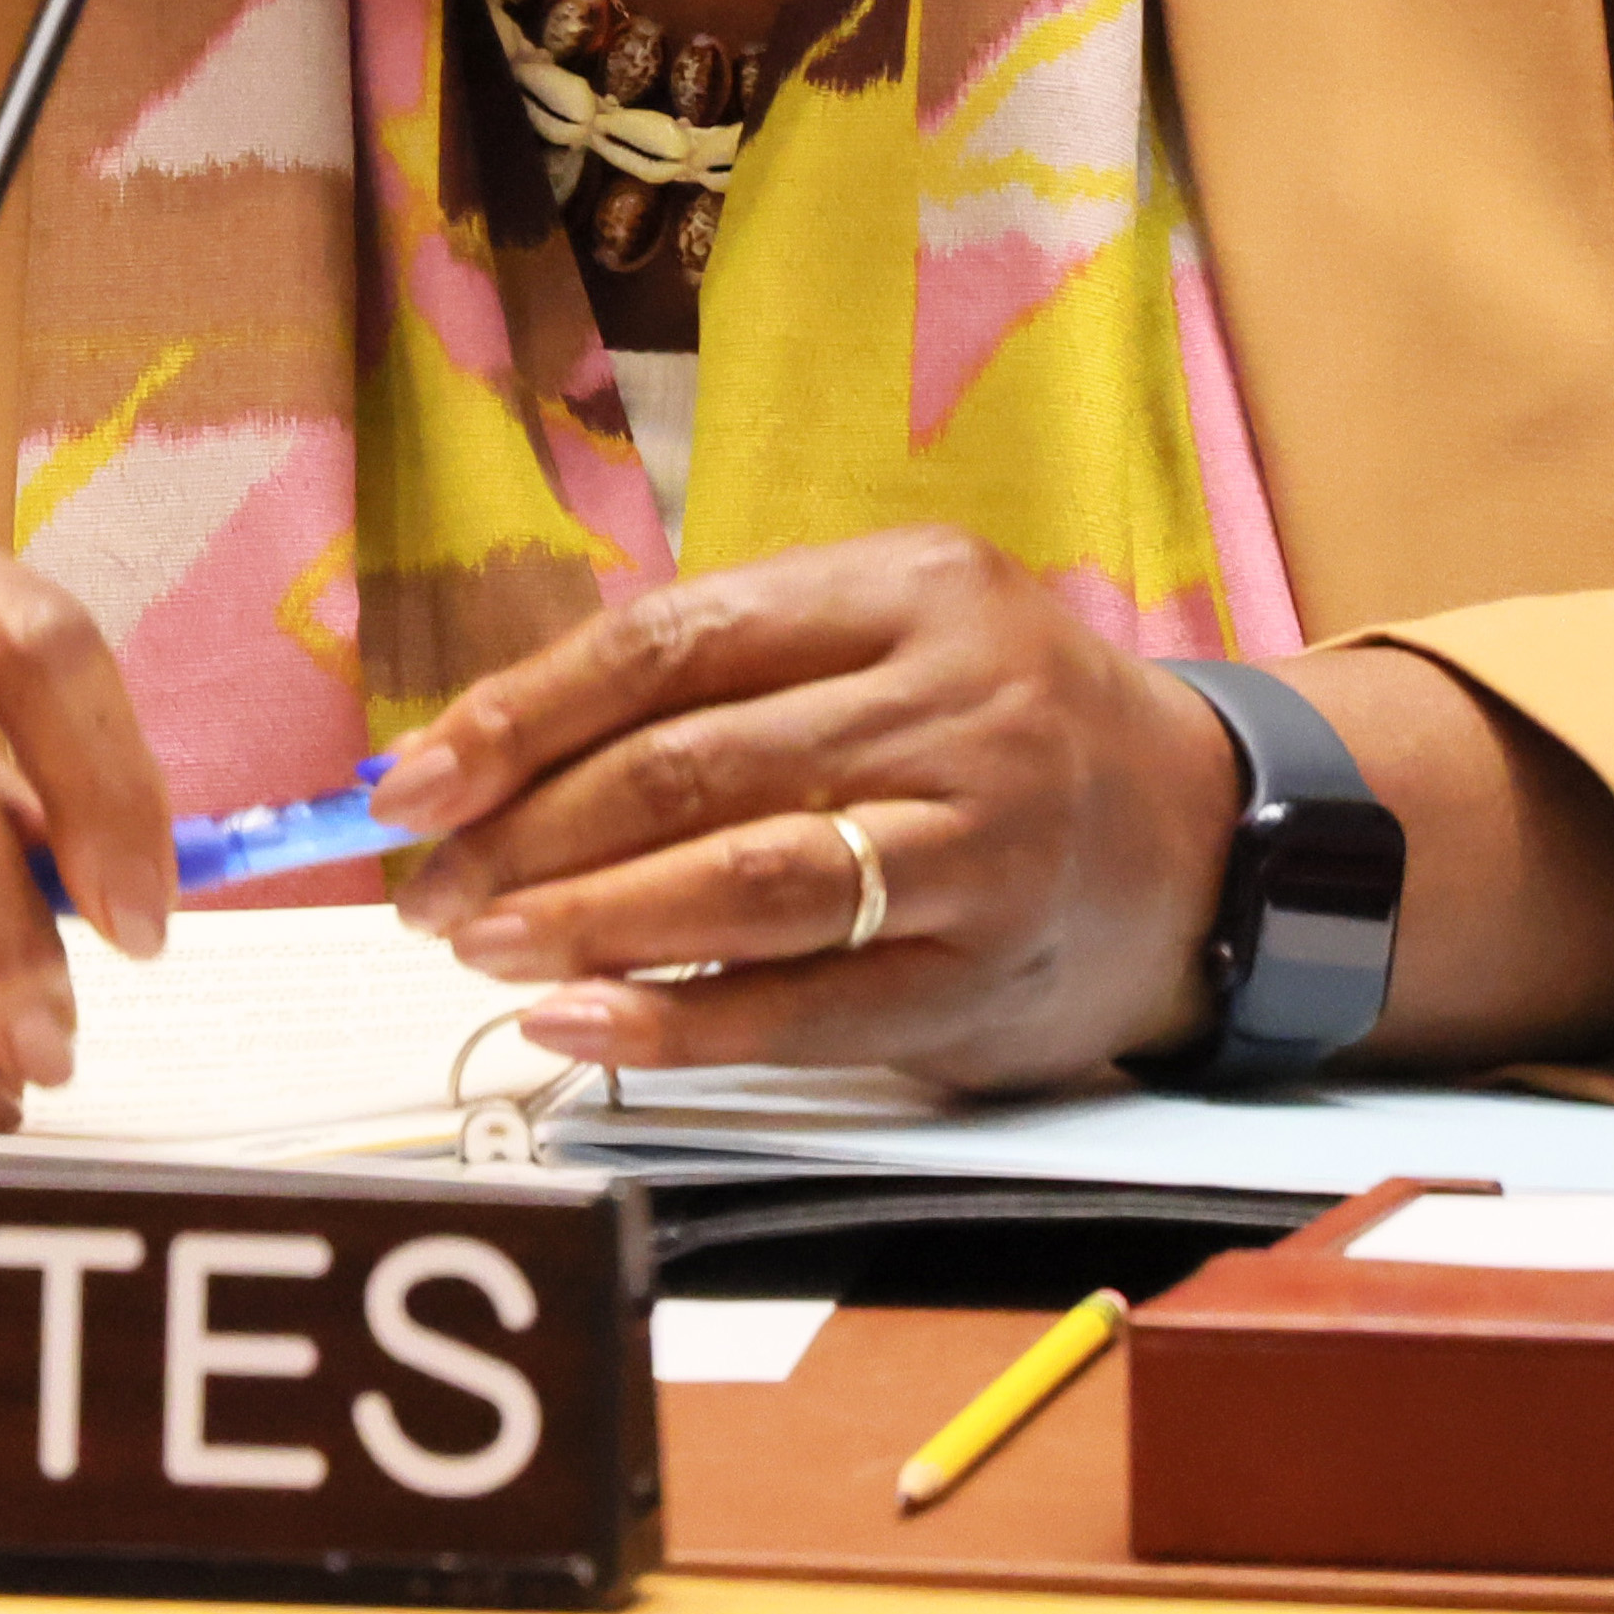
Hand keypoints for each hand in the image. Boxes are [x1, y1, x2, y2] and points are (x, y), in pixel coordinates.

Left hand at [365, 528, 1250, 1093]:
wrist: (1200, 835)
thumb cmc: (988, 728)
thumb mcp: (885, 639)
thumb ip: (721, 676)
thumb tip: (490, 755)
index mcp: (908, 589)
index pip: (670, 641)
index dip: (521, 713)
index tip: (413, 782)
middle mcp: (955, 702)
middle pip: (690, 763)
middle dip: (528, 833)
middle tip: (429, 889)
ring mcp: (979, 841)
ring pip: (741, 880)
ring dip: (584, 921)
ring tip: (480, 947)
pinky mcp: (984, 971)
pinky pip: (801, 1006)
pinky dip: (672, 1021)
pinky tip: (576, 1023)